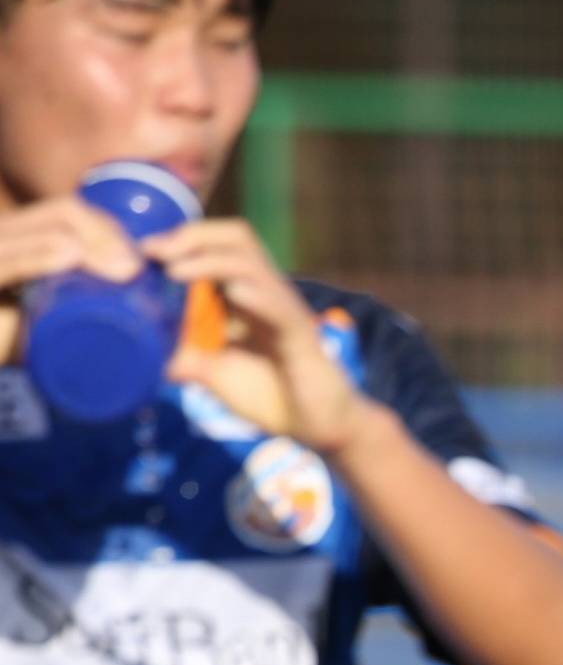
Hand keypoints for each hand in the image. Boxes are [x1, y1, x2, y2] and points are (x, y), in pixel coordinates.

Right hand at [0, 197, 144, 356]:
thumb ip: (95, 317)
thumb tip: (166, 344)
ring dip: (90, 246)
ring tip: (124, 271)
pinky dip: (40, 256)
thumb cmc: (18, 342)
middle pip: (62, 213)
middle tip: (136, 269)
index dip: (107, 226)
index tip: (139, 258)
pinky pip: (9, 263)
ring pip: (43, 230)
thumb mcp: (60, 321)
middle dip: (106, 234)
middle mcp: (5, 237)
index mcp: (21, 237)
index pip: (68, 212)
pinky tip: (70, 257)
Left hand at [140, 219, 369, 452]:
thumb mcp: (215, 374)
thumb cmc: (272, 396)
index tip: (143, 250)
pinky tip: (233, 293)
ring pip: (254, 265)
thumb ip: (184, 359)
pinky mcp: (301, 337)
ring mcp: (284, 311)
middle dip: (193, 236)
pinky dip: (257, 297)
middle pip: (238, 239)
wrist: (320, 427)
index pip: (216, 245)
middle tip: (156, 252)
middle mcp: (264, 294)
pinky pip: (280, 308)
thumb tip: (139, 355)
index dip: (180, 239)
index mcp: (244, 296)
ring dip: (211, 261)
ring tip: (176, 271)